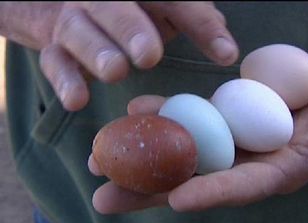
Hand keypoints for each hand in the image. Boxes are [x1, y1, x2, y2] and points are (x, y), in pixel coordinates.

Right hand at [1, 2, 237, 110]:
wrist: (69, 5)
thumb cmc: (132, 10)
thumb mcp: (164, 9)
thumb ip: (192, 21)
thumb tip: (225, 48)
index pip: (172, 0)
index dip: (199, 23)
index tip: (226, 54)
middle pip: (113, 7)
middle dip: (130, 29)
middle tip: (149, 55)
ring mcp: (73, 20)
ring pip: (78, 31)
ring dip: (97, 52)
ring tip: (116, 71)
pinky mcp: (55, 47)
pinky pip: (54, 62)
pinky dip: (65, 81)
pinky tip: (78, 100)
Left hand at [88, 62, 307, 213]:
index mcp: (279, 172)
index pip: (242, 188)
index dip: (213, 194)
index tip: (177, 201)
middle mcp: (248, 163)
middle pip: (196, 181)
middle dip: (150, 191)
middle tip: (103, 199)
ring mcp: (233, 141)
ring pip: (183, 152)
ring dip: (142, 156)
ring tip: (98, 157)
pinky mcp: (225, 116)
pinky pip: (190, 118)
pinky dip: (163, 117)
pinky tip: (134, 113)